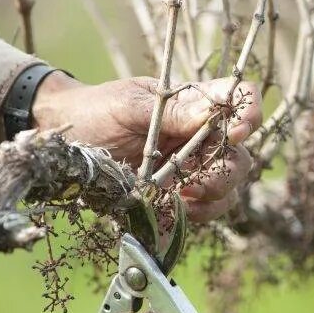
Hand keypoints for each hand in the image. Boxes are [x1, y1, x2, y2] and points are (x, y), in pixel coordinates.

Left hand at [31, 73, 261, 221]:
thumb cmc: (96, 113)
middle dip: (228, 168)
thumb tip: (213, 111)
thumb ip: (171, 111)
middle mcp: (200, 136)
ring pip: (229, 185)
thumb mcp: (129, 106)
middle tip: (199, 180)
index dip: (248, 113)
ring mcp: (192, 167)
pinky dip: (200, 213)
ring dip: (215, 194)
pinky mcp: (179, 196)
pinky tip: (178, 208)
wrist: (64, 146)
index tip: (237, 130)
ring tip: (185, 196)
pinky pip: (208, 209)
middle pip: (241, 152)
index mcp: (193, 103)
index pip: (240, 99)